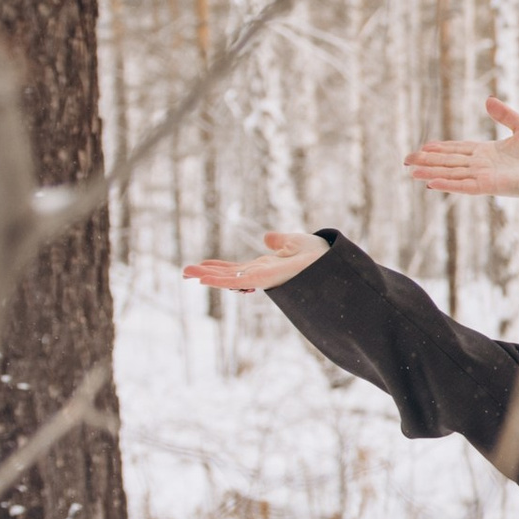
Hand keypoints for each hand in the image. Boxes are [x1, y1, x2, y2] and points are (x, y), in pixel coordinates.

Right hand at [184, 230, 327, 293]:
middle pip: (229, 275)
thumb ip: (279, 241)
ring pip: (230, 279)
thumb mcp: (294, 242)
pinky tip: (205, 279)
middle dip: (207, 274)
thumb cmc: (320, 255)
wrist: (334, 262)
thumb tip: (267, 238)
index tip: (201, 266)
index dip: (218, 268)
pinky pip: (239, 281)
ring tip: (187, 273)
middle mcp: (262, 274)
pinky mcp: (265, 279)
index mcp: (266, 267)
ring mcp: (262, 278)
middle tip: (185, 273)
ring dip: (208, 276)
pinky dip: (221, 280)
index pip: (237, 269)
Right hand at [405, 94, 518, 215]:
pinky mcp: (489, 186)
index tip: (423, 147)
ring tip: (411, 171)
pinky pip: (464, 186)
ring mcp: (483, 176)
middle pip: (449, 162)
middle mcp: (481, 165)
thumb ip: (504, 114)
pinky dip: (447, 184)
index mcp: (486, 153)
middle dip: (427, 161)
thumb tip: (488, 100)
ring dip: (430, 171)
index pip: (458, 150)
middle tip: (406, 160)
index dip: (440, 148)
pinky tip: (431, 182)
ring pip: (451, 173)